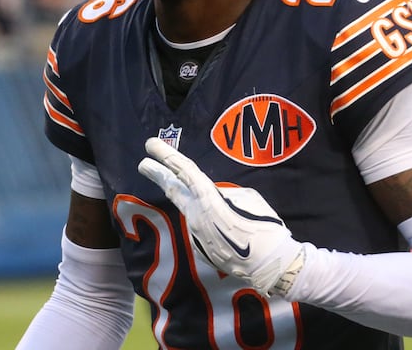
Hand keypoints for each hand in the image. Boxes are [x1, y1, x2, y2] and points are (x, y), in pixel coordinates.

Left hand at [139, 138, 304, 296]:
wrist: (268, 266)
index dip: (166, 156)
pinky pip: (205, 230)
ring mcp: (195, 234)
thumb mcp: (248, 198)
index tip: (150, 145)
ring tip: (233, 217)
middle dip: (157, 174)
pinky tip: (234, 235)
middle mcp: (195, 215)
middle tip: (143, 163)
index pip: (183, 171)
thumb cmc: (264, 227)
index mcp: (208, 197)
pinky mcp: (200, 250)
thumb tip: (216, 195)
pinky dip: (215, 227)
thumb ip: (226, 193)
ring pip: (195, 212)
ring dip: (206, 210)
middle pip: (173, 189)